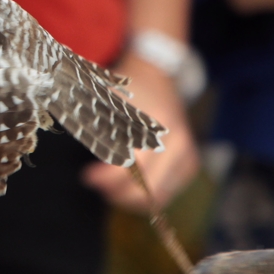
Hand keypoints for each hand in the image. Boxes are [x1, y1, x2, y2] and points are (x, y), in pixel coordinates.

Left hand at [81, 53, 199, 210]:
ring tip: (109, 189)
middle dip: (117, 192)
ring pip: (157, 195)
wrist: (158, 76)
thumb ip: (99, 128)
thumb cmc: (131, 88)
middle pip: (146, 188)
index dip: (106, 178)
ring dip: (130, 197)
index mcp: (157, 127)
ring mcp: (187, 156)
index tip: (87, 177)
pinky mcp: (189, 164)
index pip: (132, 166)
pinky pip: (166, 192)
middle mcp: (177, 144)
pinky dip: (145, 196)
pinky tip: (127, 188)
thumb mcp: (111, 101)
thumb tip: (84, 157)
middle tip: (96, 186)